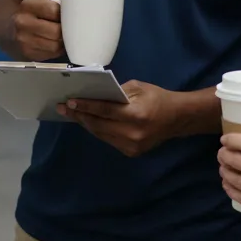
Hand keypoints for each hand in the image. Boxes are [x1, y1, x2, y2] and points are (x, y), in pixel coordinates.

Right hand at [11, 0, 70, 60]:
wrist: (7, 29)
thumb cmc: (29, 13)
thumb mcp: (38, 0)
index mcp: (27, 5)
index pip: (54, 10)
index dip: (65, 14)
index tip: (68, 15)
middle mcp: (23, 22)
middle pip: (56, 31)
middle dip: (66, 30)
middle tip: (69, 28)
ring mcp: (24, 40)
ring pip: (55, 45)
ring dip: (63, 42)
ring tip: (64, 36)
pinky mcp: (27, 54)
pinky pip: (51, 54)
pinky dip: (57, 50)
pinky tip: (56, 43)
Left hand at [58, 80, 180, 156]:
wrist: (177, 119)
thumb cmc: (157, 98)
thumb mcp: (137, 87)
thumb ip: (116, 92)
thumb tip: (93, 95)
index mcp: (135, 115)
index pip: (104, 111)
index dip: (86, 106)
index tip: (69, 102)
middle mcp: (132, 133)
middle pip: (98, 125)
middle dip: (79, 116)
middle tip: (63, 108)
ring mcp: (131, 146)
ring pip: (100, 134)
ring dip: (86, 123)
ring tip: (72, 114)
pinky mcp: (131, 152)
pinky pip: (108, 139)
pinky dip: (98, 130)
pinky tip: (89, 122)